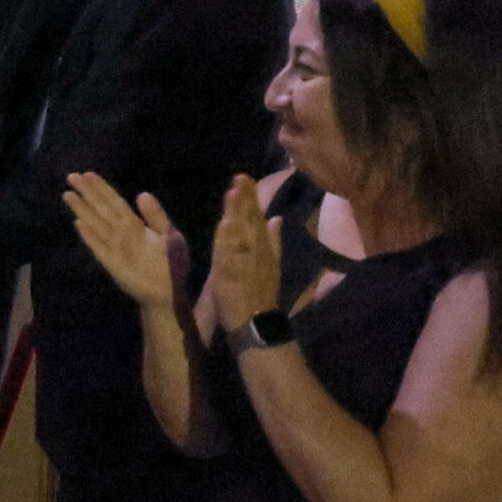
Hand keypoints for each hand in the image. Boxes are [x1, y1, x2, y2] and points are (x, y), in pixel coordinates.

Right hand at [64, 172, 189, 310]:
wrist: (168, 291)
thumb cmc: (170, 263)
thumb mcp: (169, 235)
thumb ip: (155, 215)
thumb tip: (142, 193)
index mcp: (134, 224)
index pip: (114, 202)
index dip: (102, 188)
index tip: (88, 174)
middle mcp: (121, 232)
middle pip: (101, 209)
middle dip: (87, 193)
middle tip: (72, 176)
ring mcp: (113, 246)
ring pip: (95, 223)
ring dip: (82, 209)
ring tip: (68, 195)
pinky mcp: (110, 262)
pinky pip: (97, 246)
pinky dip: (88, 236)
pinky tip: (77, 224)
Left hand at [208, 173, 283, 327]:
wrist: (257, 325)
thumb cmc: (260, 295)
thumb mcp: (271, 265)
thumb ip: (273, 241)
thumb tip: (276, 217)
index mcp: (263, 249)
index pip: (257, 219)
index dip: (251, 199)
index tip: (244, 178)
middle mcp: (257, 253)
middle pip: (251, 222)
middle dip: (245, 199)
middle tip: (240, 176)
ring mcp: (246, 264)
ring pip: (241, 234)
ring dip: (237, 213)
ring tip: (232, 192)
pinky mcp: (232, 276)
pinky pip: (230, 255)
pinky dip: (228, 240)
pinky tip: (225, 224)